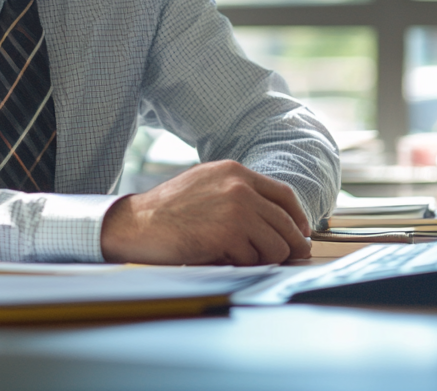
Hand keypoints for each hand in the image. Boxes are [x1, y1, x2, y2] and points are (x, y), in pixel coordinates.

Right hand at [100, 160, 311, 264]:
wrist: (137, 223)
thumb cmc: (168, 210)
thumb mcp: (206, 186)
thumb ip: (239, 194)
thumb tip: (275, 219)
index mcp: (235, 171)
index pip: (284, 194)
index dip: (297, 218)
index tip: (299, 233)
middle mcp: (239, 186)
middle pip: (287, 223)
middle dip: (290, 246)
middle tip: (287, 258)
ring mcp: (236, 209)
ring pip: (276, 244)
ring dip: (264, 258)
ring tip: (240, 257)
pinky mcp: (228, 234)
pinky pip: (254, 259)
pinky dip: (243, 265)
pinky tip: (223, 259)